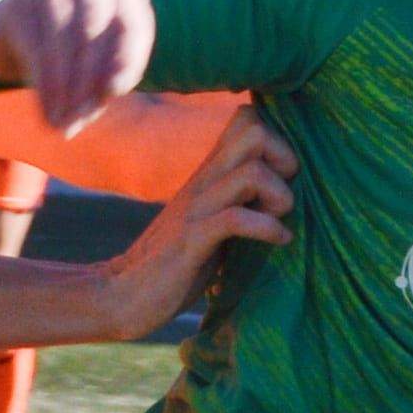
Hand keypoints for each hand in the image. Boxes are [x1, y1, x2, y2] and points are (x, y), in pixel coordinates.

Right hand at [0, 0, 158, 134]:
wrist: (23, 33)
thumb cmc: (78, 56)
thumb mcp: (100, 71)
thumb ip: (103, 88)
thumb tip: (88, 109)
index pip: (133, 24)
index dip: (127, 58)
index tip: (114, 92)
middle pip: (95, 27)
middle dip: (89, 75)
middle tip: (81, 115)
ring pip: (63, 35)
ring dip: (64, 83)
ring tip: (62, 119)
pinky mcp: (21, 1)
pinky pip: (35, 44)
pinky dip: (43, 82)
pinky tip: (46, 109)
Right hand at [64, 108, 291, 337]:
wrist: (125, 293)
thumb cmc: (176, 261)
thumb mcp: (211, 218)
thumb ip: (238, 199)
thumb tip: (288, 196)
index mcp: (210, 171)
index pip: (246, 119)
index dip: (279, 138)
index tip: (286, 174)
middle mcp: (204, 179)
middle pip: (254, 131)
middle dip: (285, 159)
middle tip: (284, 194)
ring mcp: (197, 207)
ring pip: (252, 172)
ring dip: (279, 196)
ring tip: (280, 220)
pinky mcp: (192, 239)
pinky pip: (236, 219)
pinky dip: (267, 229)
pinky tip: (278, 242)